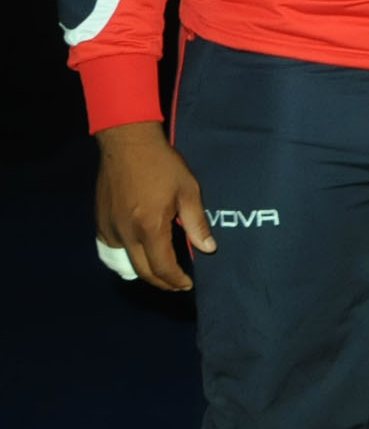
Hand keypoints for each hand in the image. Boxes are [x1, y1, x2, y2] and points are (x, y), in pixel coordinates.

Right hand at [95, 120, 212, 291]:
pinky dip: (128, 257)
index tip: (187, 285)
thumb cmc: (162, 164)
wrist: (127, 144)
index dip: (176, 280)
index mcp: (149, 227)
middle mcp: (126, 233)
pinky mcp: (100, 222)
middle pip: (143, 271)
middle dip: (162, 282)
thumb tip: (208, 248)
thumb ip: (196, 223)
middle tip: (177, 283)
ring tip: (162, 272)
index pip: (162, 267)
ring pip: (126, 263)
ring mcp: (110, 228)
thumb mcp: (188, 191)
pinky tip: (142, 253)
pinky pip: (114, 249)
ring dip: (145, 272)